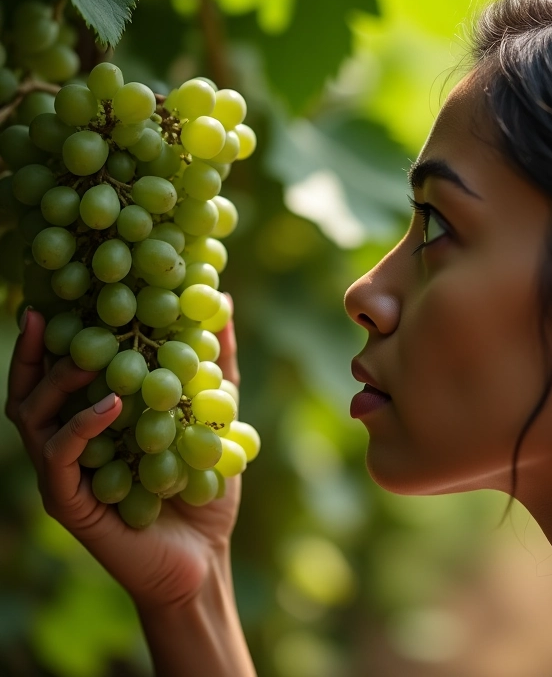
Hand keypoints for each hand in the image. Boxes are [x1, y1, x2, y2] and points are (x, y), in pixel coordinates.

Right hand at [5, 299, 242, 609]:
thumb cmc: (204, 486)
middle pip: (30, 390)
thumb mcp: (216, 415)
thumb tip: (223, 303)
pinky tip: (110, 403)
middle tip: (46, 314)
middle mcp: (70, 443)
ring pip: (33, 420)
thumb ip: (216, 364)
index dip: (54, 334)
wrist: (204, 556)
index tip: (60, 293)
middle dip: (35, 351)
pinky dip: (81, 426)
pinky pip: (62, 457)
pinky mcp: (70, 503)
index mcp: (94, 421)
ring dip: (55, 382)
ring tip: (87, 355)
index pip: (60, 371)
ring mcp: (65, 474)